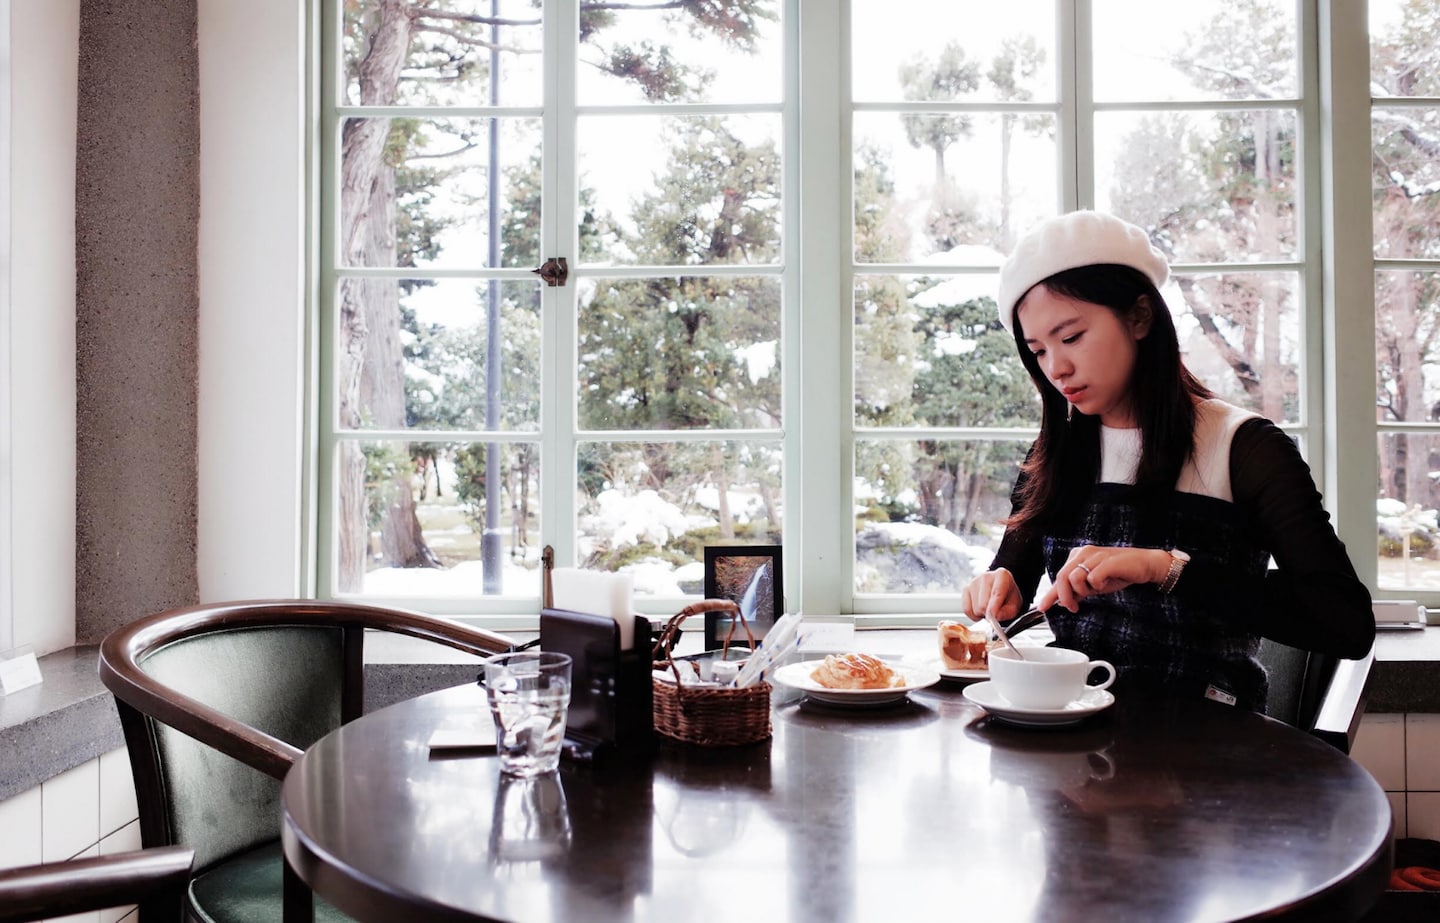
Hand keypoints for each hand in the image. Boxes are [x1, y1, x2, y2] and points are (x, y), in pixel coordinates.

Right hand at [960, 567, 1024, 622]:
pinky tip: (980, 610)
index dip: (994, 607)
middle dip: (988, 613)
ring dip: (982, 614)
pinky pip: (966, 609)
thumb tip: (995, 616)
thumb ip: (1007, 612)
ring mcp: (973, 582)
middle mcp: (986, 576)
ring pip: (975, 609)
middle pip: (983, 604)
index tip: (992, 617)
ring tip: (988, 608)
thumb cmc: (1008, 598)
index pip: (997, 592)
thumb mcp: (1015, 606)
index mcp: (1002, 576)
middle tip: (995, 612)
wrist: (1002, 591)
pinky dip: (973, 615)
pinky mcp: (965, 589)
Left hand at [1037, 545, 1171, 612]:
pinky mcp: (1106, 561)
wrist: (1144, 565)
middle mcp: (1084, 552)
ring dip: (1082, 590)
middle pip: (1062, 577)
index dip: (1050, 594)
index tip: (1043, 607)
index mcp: (1078, 555)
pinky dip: (1097, 586)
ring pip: (1074, 577)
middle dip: (1065, 596)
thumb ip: (1078, 590)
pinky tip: (1105, 584)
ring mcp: (1095, 555)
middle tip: (1073, 607)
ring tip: (1096, 590)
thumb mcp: (1094, 584)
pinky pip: (1092, 578)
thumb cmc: (1119, 573)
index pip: (1059, 576)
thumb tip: (1063, 601)